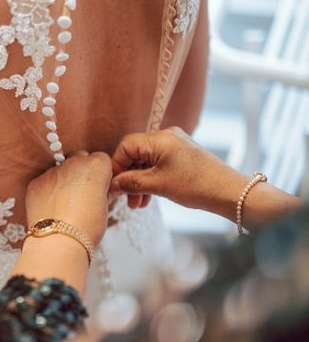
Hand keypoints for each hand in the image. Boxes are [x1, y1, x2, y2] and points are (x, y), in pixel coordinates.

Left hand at [26, 151, 111, 243]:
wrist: (58, 242)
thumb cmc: (85, 228)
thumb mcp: (105, 208)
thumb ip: (104, 192)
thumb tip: (103, 190)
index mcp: (94, 166)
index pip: (101, 159)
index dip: (101, 174)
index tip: (100, 187)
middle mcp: (72, 163)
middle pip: (80, 160)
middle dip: (82, 173)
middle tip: (83, 195)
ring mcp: (51, 172)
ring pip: (61, 171)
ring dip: (64, 182)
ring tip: (66, 206)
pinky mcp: (35, 182)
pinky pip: (45, 182)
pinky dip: (48, 191)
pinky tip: (52, 208)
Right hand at [110, 127, 245, 211]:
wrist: (229, 193)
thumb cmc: (197, 185)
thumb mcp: (158, 185)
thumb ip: (131, 182)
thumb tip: (112, 184)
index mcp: (160, 138)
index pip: (126, 146)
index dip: (117, 166)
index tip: (114, 184)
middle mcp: (166, 137)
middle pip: (135, 154)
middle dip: (128, 177)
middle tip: (124, 197)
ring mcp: (174, 146)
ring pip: (145, 162)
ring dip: (138, 182)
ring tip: (137, 203)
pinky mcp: (181, 156)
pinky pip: (157, 165)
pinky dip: (150, 180)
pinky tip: (147, 197)